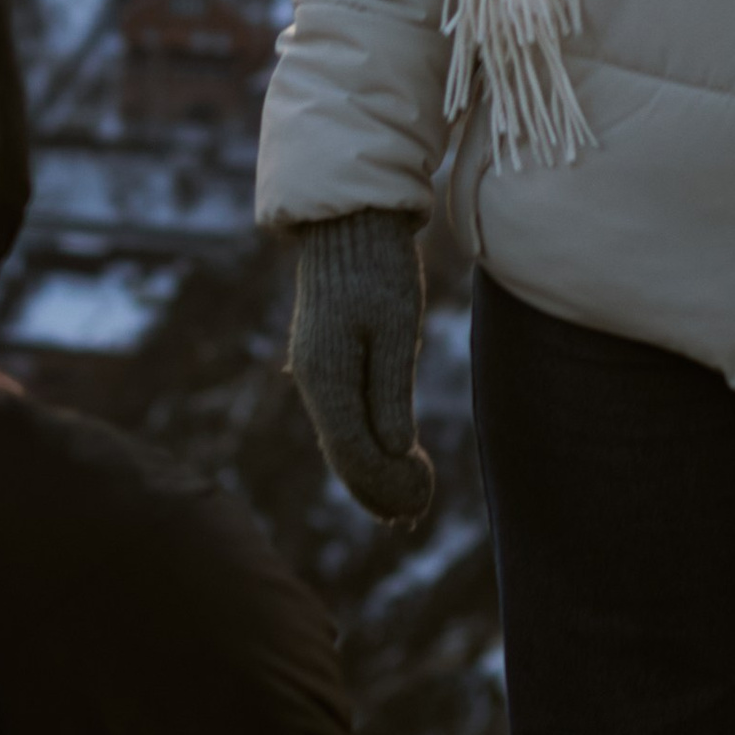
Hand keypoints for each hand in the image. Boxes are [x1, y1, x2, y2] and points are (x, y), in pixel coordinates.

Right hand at [288, 212, 431, 520]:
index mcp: (325, 376)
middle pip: (343, 456)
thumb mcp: (393, 328)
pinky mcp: (325, 363)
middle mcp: (311, 381)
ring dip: (371, 474)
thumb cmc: (378, 269)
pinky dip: (364, 447)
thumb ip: (391, 392)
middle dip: (379, 489)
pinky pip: (341, 419)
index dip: (387, 484)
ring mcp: (315, 373)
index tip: (422, 501)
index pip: (354, 453)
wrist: (350, 222)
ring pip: (340, 441)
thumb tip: (391, 453)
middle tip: (417, 512)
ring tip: (406, 502)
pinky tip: (389, 461)